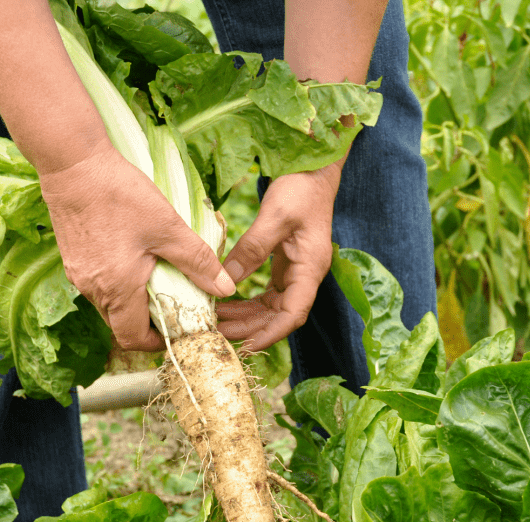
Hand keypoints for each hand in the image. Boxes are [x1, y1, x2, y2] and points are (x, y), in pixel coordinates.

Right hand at [39, 139, 235, 350]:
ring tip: (159, 280)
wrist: (72, 163)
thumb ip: (198, 262)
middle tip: (176, 304)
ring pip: (110, 306)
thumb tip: (225, 289)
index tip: (180, 327)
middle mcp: (92, 289)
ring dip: (134, 303)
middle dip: (150, 323)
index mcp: (116, 290)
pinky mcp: (73, 260)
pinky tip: (136, 260)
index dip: (159, 342)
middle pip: (122, 325)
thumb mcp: (168, 227)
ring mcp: (78, 275)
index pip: (134, 339)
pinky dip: (119, 285)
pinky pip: (99, 286)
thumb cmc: (120, 194)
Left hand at [216, 163, 341, 350]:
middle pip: (279, 315)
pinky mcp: (285, 262)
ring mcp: (296, 270)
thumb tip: (227, 279)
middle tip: (216, 333)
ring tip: (215, 320)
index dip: (271, 334)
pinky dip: (247, 300)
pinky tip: (225, 302)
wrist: (313, 167)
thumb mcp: (274, 216)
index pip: (293, 314)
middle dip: (250, 328)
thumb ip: (252, 249)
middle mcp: (306, 275)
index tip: (246, 346)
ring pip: (271, 306)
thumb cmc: (301, 188)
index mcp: (310, 268)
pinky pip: (266, 291)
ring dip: (245, 316)